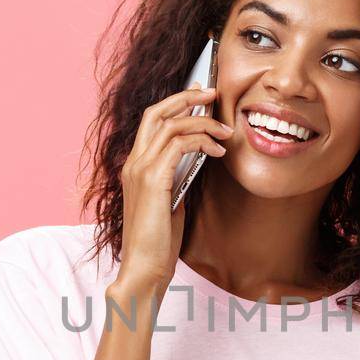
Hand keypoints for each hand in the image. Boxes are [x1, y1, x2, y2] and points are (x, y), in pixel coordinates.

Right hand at [117, 82, 232, 287]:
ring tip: (225, 131)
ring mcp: (140, 170)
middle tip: (213, 92)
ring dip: (203, 122)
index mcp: (134, 166)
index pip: (151, 121)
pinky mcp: (153, 180)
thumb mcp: (169, 201)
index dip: (175, 103)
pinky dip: (201, 142)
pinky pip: (179, 145)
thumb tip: (198, 156)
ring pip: (171, 125)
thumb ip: (176, 176)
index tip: (200, 97)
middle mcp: (133, 163)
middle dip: (187, 97)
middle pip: (157, 112)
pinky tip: (218, 152)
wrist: (144, 267)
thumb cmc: (158, 241)